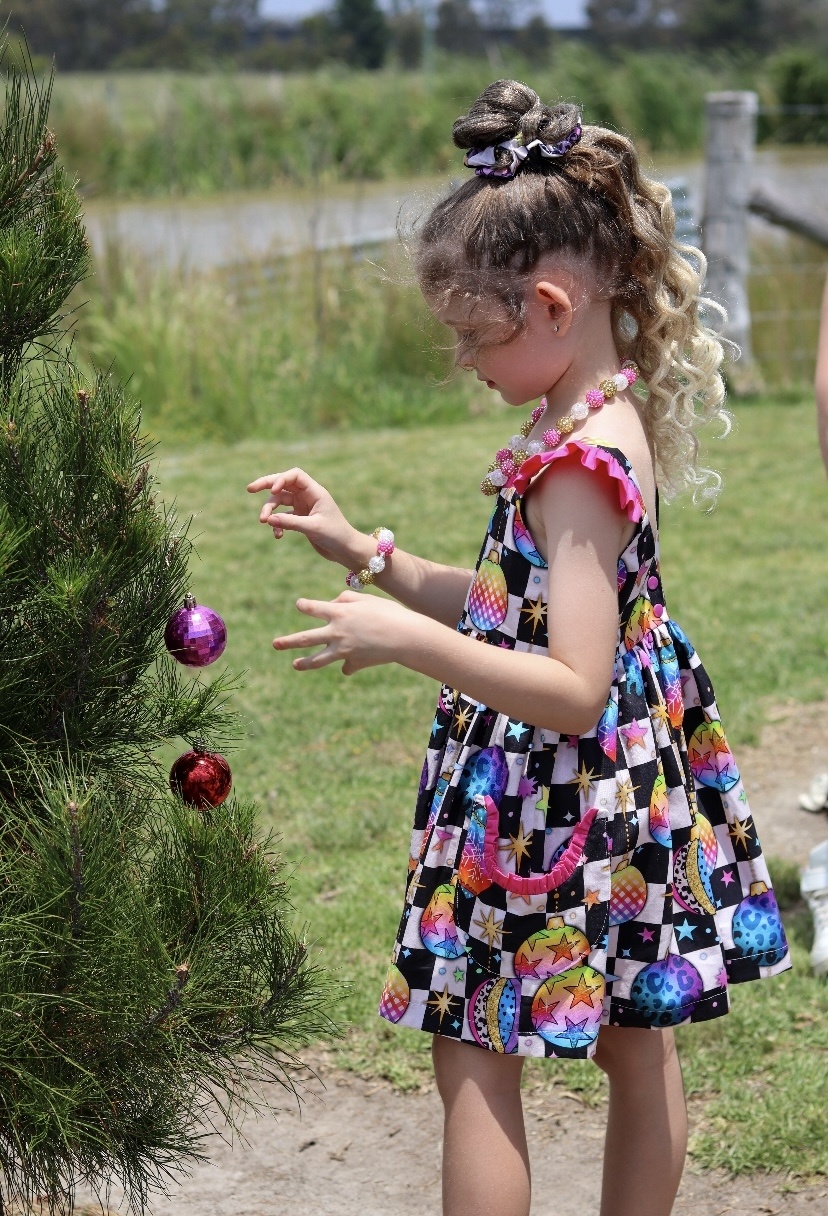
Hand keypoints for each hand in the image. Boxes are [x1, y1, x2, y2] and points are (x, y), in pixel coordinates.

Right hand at [246, 466, 361, 567]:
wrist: (346, 550)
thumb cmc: (336, 535)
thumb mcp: (313, 528)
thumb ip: (290, 522)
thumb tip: (268, 519)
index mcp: (315, 492)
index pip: (295, 476)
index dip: (281, 479)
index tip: (272, 490)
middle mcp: (308, 496)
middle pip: (283, 484)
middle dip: (267, 485)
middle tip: (250, 489)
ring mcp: (303, 507)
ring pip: (280, 502)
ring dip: (270, 510)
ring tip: (263, 521)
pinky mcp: (301, 519)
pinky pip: (283, 517)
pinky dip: (278, 524)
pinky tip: (278, 536)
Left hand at [273, 591, 419, 674]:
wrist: (406, 636)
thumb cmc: (388, 613)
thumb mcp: (366, 600)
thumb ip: (345, 599)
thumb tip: (332, 607)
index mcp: (339, 613)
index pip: (312, 608)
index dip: (304, 606)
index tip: (300, 605)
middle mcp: (337, 632)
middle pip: (306, 638)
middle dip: (288, 642)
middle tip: (274, 644)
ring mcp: (344, 650)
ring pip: (318, 660)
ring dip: (304, 663)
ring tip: (294, 665)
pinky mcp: (355, 662)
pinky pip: (346, 666)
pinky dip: (348, 665)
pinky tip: (350, 664)